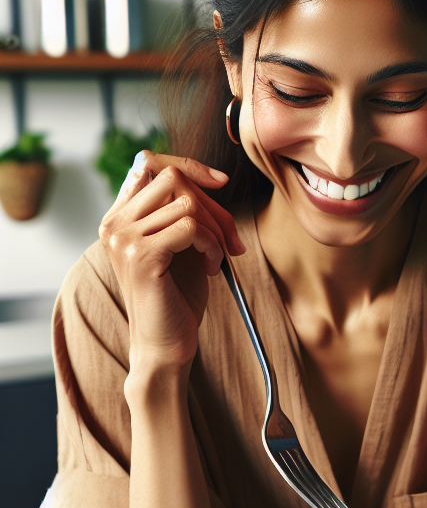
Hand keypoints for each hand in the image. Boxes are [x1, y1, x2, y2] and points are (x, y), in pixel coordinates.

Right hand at [99, 151, 245, 374]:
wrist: (165, 344)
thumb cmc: (177, 298)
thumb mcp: (181, 245)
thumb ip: (183, 212)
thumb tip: (211, 179)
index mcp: (120, 217)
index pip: (149, 162)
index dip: (188, 166)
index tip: (220, 182)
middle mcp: (115, 223)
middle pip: (172, 178)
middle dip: (213, 206)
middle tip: (229, 241)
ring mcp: (124, 238)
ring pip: (186, 203)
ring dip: (216, 231)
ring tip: (217, 259)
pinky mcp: (142, 256)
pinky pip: (190, 227)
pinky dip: (212, 245)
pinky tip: (212, 268)